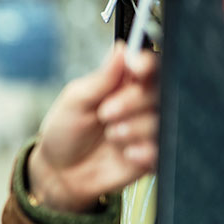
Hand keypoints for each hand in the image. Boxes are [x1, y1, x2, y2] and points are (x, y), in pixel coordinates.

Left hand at [28, 42, 158, 212]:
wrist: (60, 173)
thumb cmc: (64, 131)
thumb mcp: (75, 101)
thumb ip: (101, 79)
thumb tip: (121, 49)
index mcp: (122, 84)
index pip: (148, 66)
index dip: (146, 64)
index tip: (137, 68)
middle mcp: (140, 104)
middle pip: (160, 90)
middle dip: (134, 100)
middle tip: (106, 113)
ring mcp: (148, 130)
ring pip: (163, 120)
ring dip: (136, 128)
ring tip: (111, 135)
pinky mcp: (153, 155)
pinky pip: (164, 149)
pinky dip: (145, 151)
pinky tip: (126, 154)